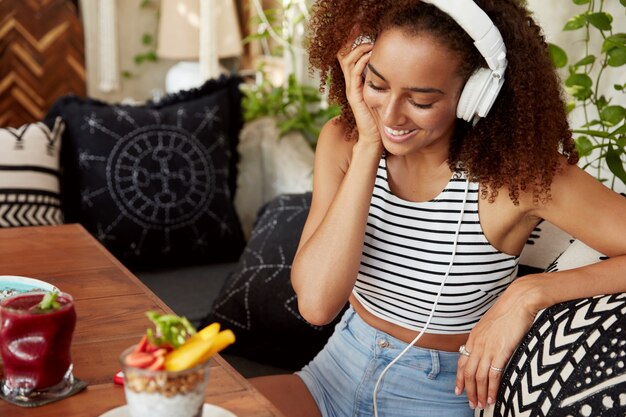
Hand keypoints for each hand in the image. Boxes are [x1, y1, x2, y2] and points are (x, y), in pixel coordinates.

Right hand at [336, 40, 380, 147]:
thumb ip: (383, 80)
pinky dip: (361, 62)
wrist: (374, 138)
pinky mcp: (354, 96)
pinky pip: (354, 74)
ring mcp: (351, 89)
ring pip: (348, 62)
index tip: (363, 31)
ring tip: (370, 43)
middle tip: (364, 32)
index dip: (353, 42)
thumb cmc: (381, 117)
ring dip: (359, 49)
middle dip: (354, 41)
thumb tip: (395, 64)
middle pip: (345, 55)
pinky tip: (371, 56)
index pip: (349, 56)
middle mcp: (351, 83)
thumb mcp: (383, 93)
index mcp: (356, 81)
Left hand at [455, 279, 538, 409]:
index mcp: (474, 337)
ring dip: (479, 393)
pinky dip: (491, 389)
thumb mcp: (492, 324)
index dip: (460, 378)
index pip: (462, 362)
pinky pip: (493, 375)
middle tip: (471, 403)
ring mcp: (488, 348)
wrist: (519, 299)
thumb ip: (487, 337)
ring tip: (481, 404)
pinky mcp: (501, 351)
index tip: (458, 390)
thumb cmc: (509, 310)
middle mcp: (477, 344)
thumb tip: (489, 347)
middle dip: (469, 390)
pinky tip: (492, 397)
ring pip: (479, 377)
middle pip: (468, 373)